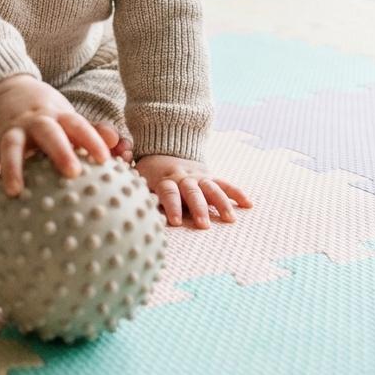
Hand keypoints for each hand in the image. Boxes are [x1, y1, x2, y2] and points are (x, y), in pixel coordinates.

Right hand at [0, 75, 110, 209]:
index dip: (91, 139)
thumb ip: (89, 131)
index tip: (104, 159)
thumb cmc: (46, 115)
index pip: (77, 125)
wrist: (6, 91)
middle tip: (72, 173)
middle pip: (48, 132)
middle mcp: (34, 121)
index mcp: (57, 116)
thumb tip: (117, 142)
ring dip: (12, 168)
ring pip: (10, 146)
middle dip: (59, 151)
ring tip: (15, 192)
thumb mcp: (66, 116)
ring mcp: (10, 130)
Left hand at [136, 153, 252, 229]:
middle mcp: (183, 177)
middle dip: (198, 208)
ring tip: (230, 219)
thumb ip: (137, 190)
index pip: (169, 192)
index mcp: (164, 179)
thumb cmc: (149, 174)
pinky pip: (225, 183)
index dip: (172, 206)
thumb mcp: (139, 180)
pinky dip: (237, 192)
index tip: (175, 222)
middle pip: (192, 192)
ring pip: (211, 187)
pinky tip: (248, 204)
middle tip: (204, 225)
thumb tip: (126, 201)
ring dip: (221, 202)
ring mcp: (198, 176)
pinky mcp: (209, 176)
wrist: (163, 148)